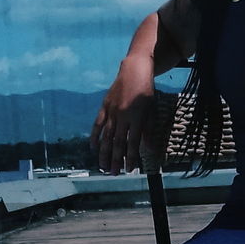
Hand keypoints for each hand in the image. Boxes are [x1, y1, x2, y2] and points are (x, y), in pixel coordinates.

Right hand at [89, 53, 153, 174]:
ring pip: (106, 136)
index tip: (129, 170)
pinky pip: (98, 124)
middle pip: (117, 142)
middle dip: (116, 159)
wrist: (134, 70)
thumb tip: (150, 150)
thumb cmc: (146, 91)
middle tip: (114, 173)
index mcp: (136, 117)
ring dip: (104, 153)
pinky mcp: (104, 106)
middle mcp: (123, 116)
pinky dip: (94, 137)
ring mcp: (111, 111)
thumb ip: (148, 130)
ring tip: (103, 166)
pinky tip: (93, 148)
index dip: (131, 157)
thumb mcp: (151, 110)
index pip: (133, 142)